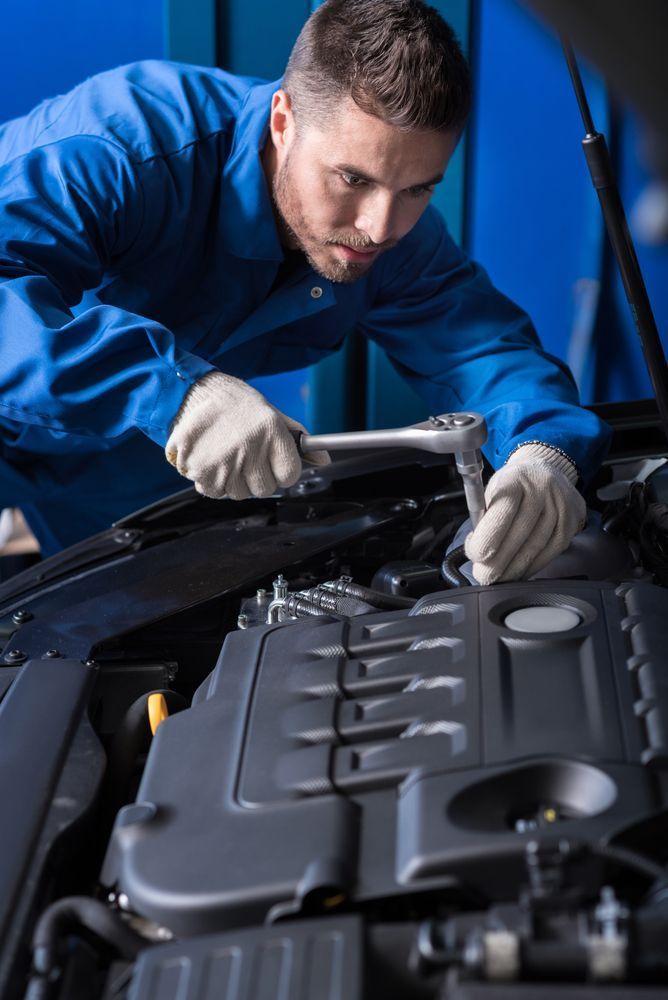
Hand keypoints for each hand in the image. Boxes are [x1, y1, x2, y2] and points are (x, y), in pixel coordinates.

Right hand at [165, 371, 328, 498]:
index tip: (274, 463)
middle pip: (265, 489)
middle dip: (258, 477)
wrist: (191, 393)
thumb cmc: (235, 403)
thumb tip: (323, 459)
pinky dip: (213, 482)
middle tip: (246, 457)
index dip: (283, 471)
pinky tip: (211, 459)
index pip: (289, 474)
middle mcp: (250, 447)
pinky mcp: (201, 471)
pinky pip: (215, 492)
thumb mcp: (271, 413)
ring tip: (226, 454)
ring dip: (234, 480)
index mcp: (271, 431)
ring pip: (239, 493)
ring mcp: (225, 461)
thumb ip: (297, 439)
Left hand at [464, 444, 585, 583]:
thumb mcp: (494, 489)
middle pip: (519, 533)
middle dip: (498, 561)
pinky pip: (550, 552)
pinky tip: (519, 572)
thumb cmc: (514, 485)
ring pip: (535, 546)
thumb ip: (485, 516)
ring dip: (514, 568)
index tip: (475, 554)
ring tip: (498, 578)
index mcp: (515, 478)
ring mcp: (560, 506)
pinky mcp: (571, 523)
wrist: (546, 471)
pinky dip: (532, 566)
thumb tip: (477, 551)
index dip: (487, 538)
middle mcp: (541, 490)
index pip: (502, 511)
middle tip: (484, 576)